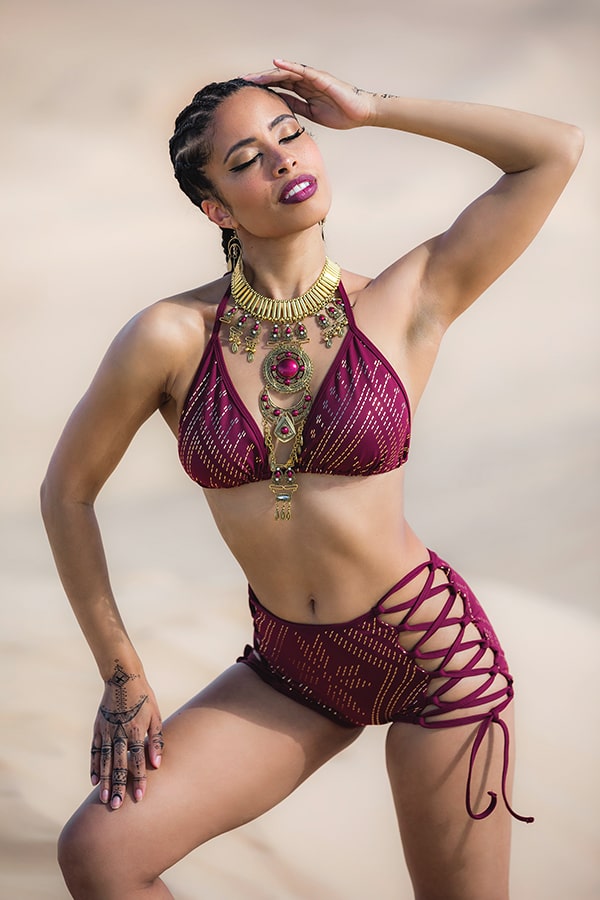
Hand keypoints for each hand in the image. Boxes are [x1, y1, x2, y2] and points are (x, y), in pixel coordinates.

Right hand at [90, 661, 162, 809]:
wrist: (122, 678)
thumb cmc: (144, 698)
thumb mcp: (155, 715)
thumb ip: (156, 740)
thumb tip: (158, 764)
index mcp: (135, 729)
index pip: (138, 759)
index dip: (140, 779)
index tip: (141, 797)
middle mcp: (119, 733)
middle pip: (119, 764)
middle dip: (119, 786)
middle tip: (118, 807)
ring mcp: (106, 731)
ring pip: (105, 761)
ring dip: (105, 781)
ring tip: (105, 799)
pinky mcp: (98, 728)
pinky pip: (95, 751)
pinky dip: (94, 766)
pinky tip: (94, 781)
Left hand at [244, 59, 374, 129]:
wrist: (360, 113)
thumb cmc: (340, 114)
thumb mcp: (311, 113)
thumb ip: (296, 106)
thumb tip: (278, 103)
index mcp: (302, 92)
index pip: (278, 87)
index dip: (262, 88)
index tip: (246, 92)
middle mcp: (305, 82)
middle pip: (277, 78)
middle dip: (259, 80)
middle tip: (241, 82)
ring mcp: (312, 78)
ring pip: (285, 72)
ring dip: (267, 74)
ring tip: (251, 76)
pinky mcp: (320, 78)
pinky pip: (302, 70)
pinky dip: (288, 65)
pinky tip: (276, 63)